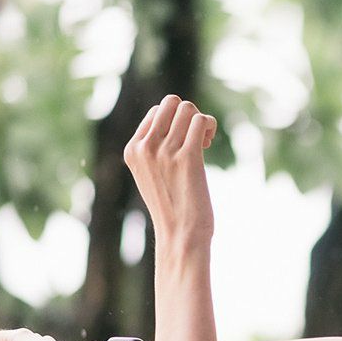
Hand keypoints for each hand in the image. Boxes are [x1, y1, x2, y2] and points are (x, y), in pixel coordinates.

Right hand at [123, 94, 217, 245]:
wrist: (180, 237)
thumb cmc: (172, 209)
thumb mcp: (152, 176)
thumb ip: (155, 151)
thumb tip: (176, 120)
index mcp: (132, 150)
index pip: (156, 112)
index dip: (174, 122)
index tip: (183, 144)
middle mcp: (145, 148)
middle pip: (171, 103)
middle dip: (188, 115)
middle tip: (196, 139)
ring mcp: (165, 152)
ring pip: (187, 109)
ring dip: (201, 120)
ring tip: (204, 142)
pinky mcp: (187, 158)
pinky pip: (201, 121)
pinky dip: (209, 125)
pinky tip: (209, 143)